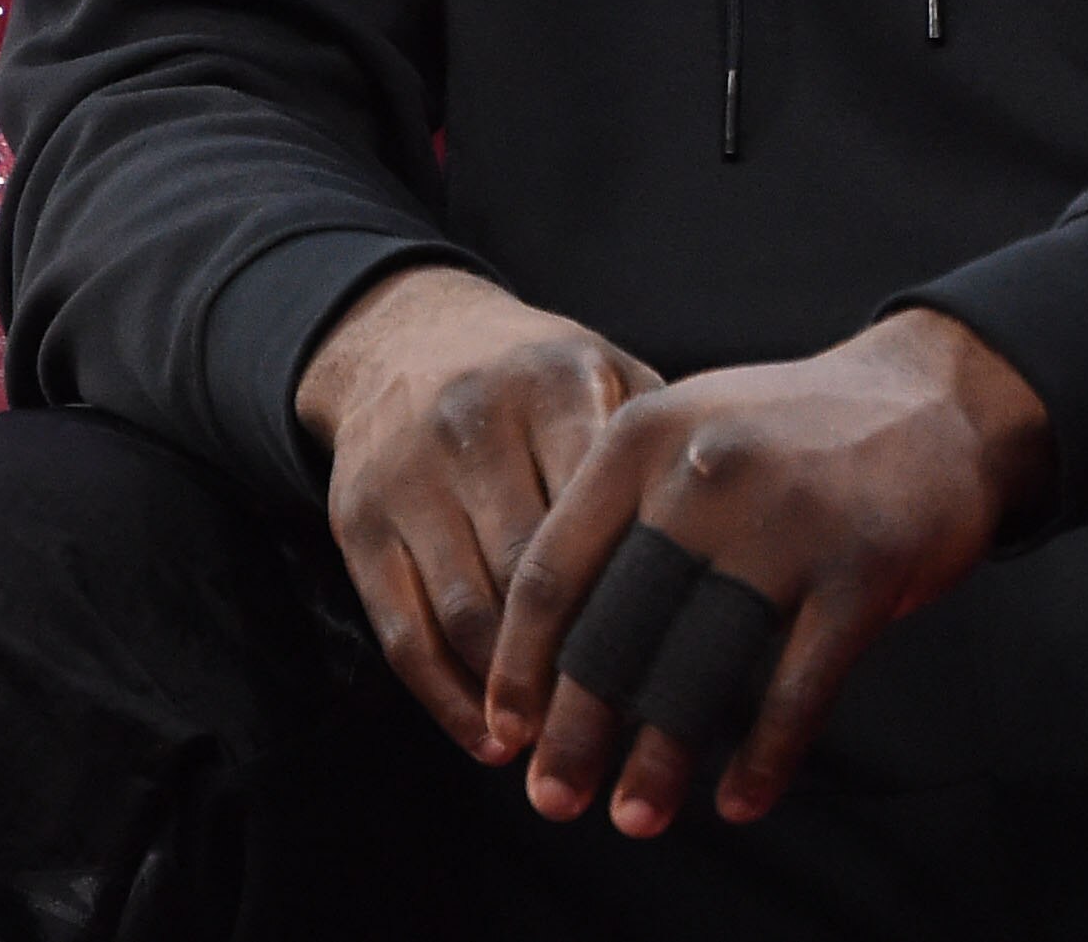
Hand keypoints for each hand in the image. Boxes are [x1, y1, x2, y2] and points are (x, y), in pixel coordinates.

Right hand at [294, 264, 659, 758]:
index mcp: (556, 382)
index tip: (680, 669)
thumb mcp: (608, 374)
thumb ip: (659, 450)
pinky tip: (490, 742)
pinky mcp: (357, 519)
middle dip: (582, 664)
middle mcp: (474, 422)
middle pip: (535, 572)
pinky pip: (402, 632)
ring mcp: (408, 474)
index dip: (640, 599)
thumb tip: (731, 559)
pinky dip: (446, 699)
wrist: (405, 337)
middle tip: (629, 729)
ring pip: (468, 613)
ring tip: (564, 750)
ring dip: (517, 695)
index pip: (607, 511)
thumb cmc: (540, 379)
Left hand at [480, 307, 1049, 836]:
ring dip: (660, 759)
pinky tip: (739, 802)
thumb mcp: (689, 434)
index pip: (553, 568)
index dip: (519, 663)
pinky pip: (796, 689)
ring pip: (698, 667)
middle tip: (553, 797)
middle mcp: (704, 471)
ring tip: (635, 818)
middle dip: (577, 729)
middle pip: (615, 627)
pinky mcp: (863, 568)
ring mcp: (788, 520)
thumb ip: (620, 514)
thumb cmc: (792, 435)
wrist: (940, 398)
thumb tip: (546, 650)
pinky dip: (764, 759)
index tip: (505, 731)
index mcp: (643, 436)